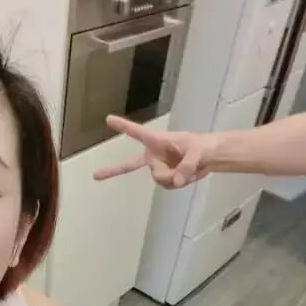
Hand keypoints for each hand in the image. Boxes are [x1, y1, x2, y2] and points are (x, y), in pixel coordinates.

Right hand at [93, 115, 216, 188]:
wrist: (211, 158)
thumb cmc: (203, 146)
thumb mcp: (198, 152)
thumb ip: (187, 165)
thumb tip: (177, 181)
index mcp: (158, 140)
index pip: (137, 132)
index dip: (123, 126)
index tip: (108, 119)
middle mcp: (153, 154)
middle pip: (131, 165)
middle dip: (114, 170)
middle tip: (94, 174)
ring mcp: (158, 167)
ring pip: (159, 179)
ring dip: (175, 178)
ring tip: (190, 169)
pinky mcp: (165, 178)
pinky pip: (168, 186)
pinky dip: (180, 183)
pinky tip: (188, 175)